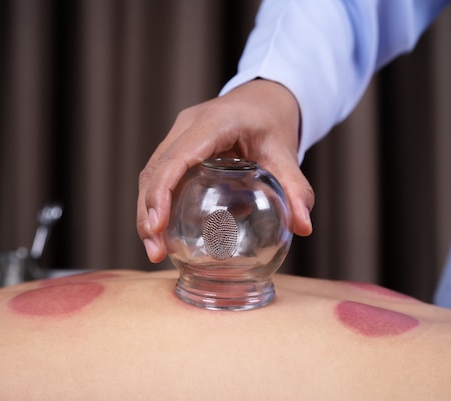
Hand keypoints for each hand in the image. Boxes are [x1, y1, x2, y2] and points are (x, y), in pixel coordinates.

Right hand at [137, 79, 314, 261]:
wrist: (263, 100)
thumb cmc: (272, 121)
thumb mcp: (286, 152)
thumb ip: (294, 188)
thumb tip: (303, 227)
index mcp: (214, 122)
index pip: (177, 157)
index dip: (161, 191)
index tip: (157, 226)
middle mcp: (188, 126)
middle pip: (155, 170)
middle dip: (148, 213)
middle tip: (156, 251)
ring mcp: (178, 134)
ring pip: (152, 174)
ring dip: (148, 213)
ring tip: (157, 250)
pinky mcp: (177, 146)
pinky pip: (161, 175)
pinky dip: (159, 204)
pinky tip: (167, 233)